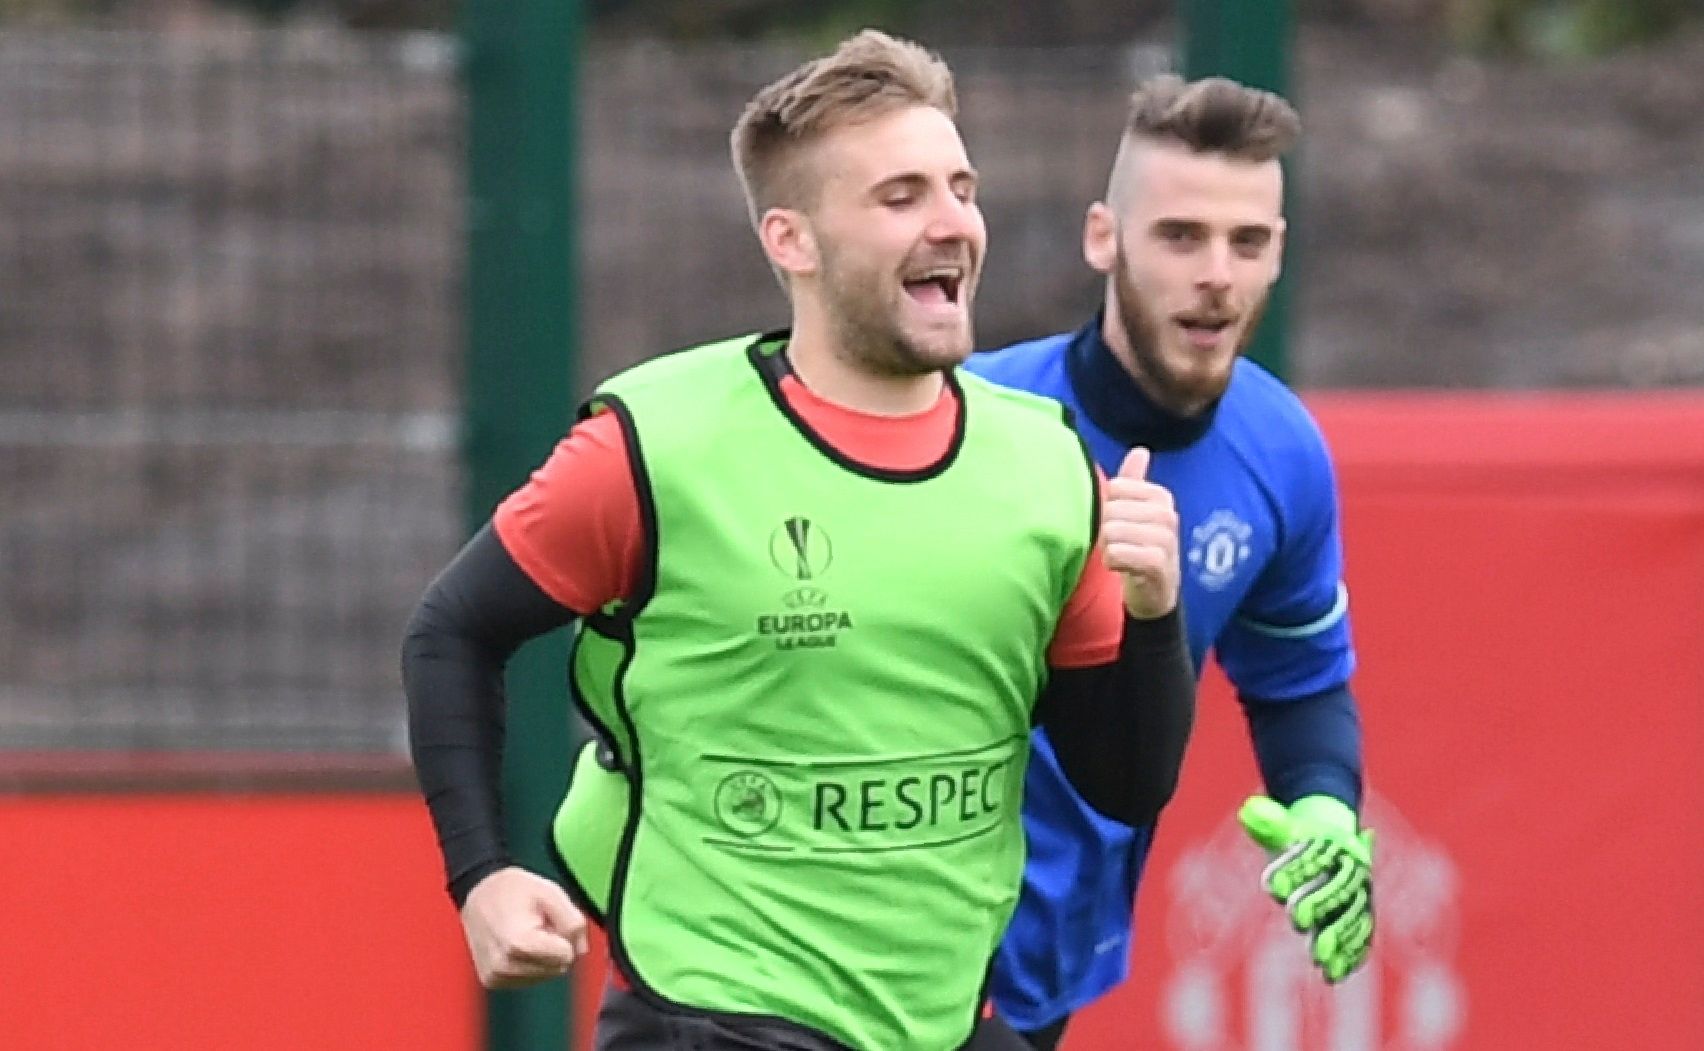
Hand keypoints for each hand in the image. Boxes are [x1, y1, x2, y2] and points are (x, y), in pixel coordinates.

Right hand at [459, 866, 588, 988]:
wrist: (479, 892)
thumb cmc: (512, 890)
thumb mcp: (551, 893)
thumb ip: (573, 922)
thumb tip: (581, 949)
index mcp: (518, 944)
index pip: (567, 956)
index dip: (565, 936)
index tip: (548, 921)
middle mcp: (504, 966)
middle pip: (556, 969)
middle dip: (554, 948)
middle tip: (537, 925)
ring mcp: (496, 976)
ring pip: (544, 976)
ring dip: (543, 957)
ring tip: (526, 932)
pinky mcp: (492, 981)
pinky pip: (529, 979)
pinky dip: (530, 964)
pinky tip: (518, 945)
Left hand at [1102, 447, 1179, 619]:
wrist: (1155, 591)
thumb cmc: (1140, 546)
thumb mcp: (1137, 511)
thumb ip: (1134, 481)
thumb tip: (1140, 450)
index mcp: (1161, 496)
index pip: (1114, 488)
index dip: (1105, 507)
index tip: (1117, 523)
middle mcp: (1167, 514)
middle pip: (1110, 510)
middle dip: (1104, 530)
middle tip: (1116, 544)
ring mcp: (1166, 539)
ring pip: (1111, 532)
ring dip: (1106, 547)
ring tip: (1120, 555)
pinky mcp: (1158, 563)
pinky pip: (1116, 553)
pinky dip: (1111, 561)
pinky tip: (1121, 567)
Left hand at [1239, 794, 1374, 982]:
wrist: (1331, 837)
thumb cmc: (1300, 833)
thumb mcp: (1283, 824)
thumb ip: (1267, 822)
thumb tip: (1247, 814)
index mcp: (1335, 841)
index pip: (1313, 854)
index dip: (1293, 870)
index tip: (1274, 888)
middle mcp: (1352, 868)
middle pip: (1338, 887)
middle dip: (1319, 904)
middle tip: (1297, 920)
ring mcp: (1360, 894)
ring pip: (1352, 916)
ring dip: (1338, 939)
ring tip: (1321, 961)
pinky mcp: (1361, 916)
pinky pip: (1361, 936)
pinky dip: (1350, 955)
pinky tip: (1335, 975)